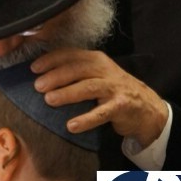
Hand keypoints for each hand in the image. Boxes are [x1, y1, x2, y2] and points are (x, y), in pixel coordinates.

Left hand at [31, 48, 168, 146]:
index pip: (71, 55)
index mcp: (97, 59)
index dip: (51, 60)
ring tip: (49, 100)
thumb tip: (40, 74)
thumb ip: (75, 71)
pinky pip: (101, 114)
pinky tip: (70, 126)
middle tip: (37, 86)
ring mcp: (115, 88)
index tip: (33, 68)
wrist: (146, 107)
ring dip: (67, 93)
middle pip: (78, 69)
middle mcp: (106, 70)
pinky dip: (85, 120)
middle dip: (56, 76)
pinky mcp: (121, 107)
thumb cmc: (112, 90)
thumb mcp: (96, 74)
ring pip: (88, 87)